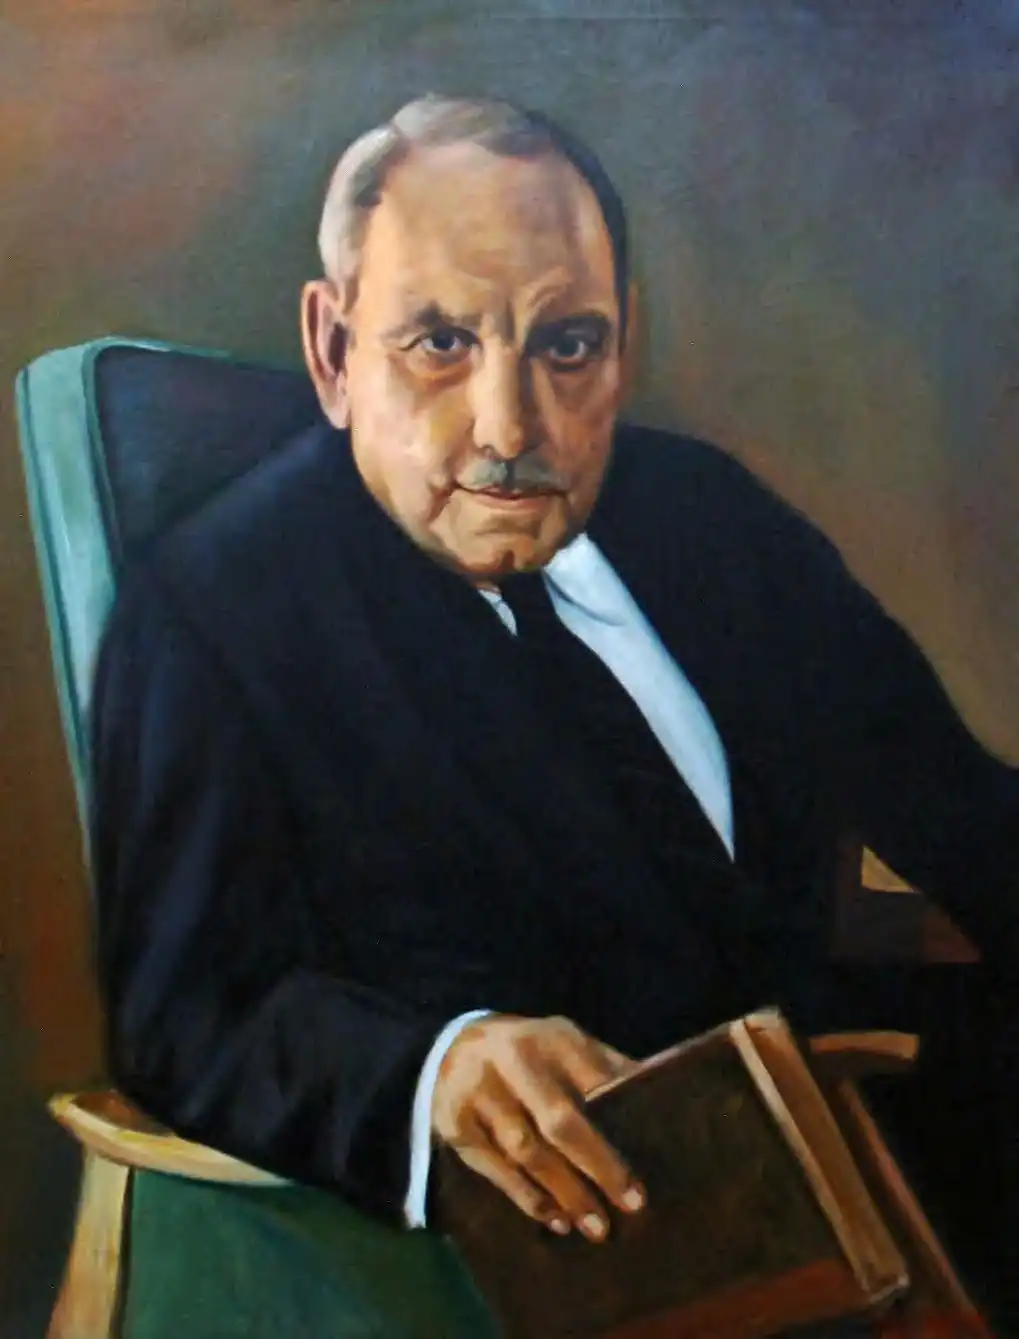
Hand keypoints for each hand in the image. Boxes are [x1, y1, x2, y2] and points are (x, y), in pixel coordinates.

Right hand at [432, 1013, 645, 1240]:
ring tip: (594, 1225)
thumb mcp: (566, 1045)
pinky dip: (525, 1196)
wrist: (453, 1043)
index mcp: (553, 1039)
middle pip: (559, 1121)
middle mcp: (514, 1060)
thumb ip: (606, 1069)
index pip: (596, 1086)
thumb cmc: (530, 1052)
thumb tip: (659, 1097)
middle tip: (627, 1207)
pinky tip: (551, 1216)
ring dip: (563, 1192)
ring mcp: (479, 1090)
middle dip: (597, 1167)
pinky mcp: (455, 1121)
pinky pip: (494, 1167)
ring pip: (526, 1150)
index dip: (619, 1133)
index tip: (641, 1180)